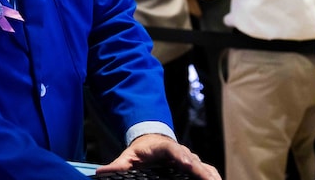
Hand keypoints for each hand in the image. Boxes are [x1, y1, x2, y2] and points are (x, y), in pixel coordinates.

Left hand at [95, 134, 219, 179]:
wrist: (153, 139)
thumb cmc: (142, 150)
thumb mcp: (129, 156)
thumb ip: (118, 165)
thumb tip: (100, 173)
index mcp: (165, 147)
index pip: (175, 151)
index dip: (183, 157)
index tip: (188, 164)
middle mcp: (182, 152)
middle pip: (195, 161)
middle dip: (202, 172)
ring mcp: (191, 158)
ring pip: (205, 167)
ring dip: (212, 176)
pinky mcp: (197, 165)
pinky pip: (209, 171)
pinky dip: (214, 177)